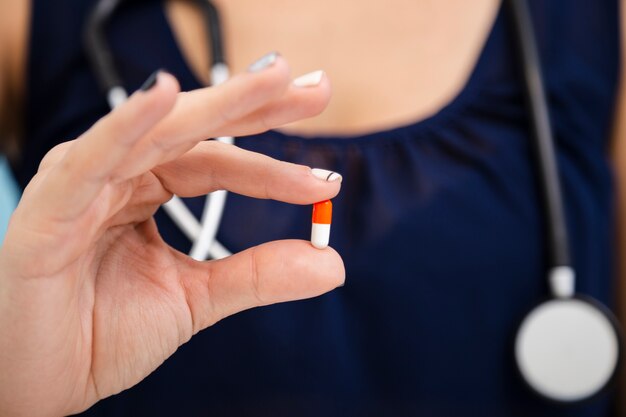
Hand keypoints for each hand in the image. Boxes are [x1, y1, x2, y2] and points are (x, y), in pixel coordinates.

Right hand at [0, 58, 343, 415]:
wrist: (46, 383)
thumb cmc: (104, 332)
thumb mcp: (197, 297)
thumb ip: (258, 274)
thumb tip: (333, 264)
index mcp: (149, 189)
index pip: (221, 164)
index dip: (275, 170)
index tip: (328, 182)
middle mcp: (121, 175)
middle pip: (198, 128)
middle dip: (259, 105)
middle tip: (319, 90)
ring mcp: (86, 182)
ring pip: (159, 130)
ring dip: (220, 102)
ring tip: (275, 80)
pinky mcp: (51, 205)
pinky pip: (93, 158)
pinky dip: (127, 124)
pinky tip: (165, 96)